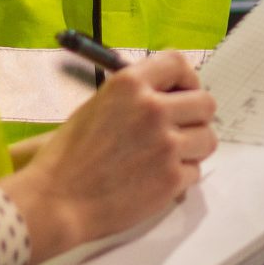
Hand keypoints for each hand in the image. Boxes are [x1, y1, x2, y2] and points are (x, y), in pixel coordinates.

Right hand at [0, 51, 218, 263]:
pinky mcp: (172, 178)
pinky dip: (180, 177)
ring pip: (207, 138)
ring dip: (193, 148)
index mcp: (130, 84)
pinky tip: (156, 180)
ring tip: (169, 157)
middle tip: (182, 129)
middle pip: (206, 102)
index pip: (178, 63)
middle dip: (197, 117)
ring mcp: (166, 144)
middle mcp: (152, 109)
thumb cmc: (69, 156)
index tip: (184, 92)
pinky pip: (195, 171)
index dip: (187, 78)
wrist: (55, 201)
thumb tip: (168, 93)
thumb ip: (135, 96)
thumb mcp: (98, 107)